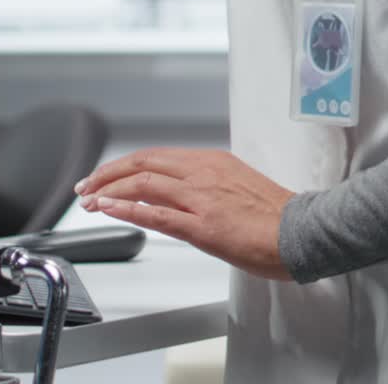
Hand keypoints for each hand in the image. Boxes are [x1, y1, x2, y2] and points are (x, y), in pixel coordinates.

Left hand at [75, 147, 295, 279]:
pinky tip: (110, 210)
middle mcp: (202, 173)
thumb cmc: (273, 214)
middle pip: (143, 163)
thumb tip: (176, 192)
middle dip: (108, 173)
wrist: (300, 231)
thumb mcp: (234, 183)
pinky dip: (127, 209)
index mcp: (209, 161)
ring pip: (144, 184)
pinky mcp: (204, 226)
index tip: (105, 175)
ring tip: (90, 200)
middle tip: (87, 185)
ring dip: (110, 190)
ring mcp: (201, 198)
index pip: (155, 156)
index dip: (124, 165)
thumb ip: (203, 184)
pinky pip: (157, 215)